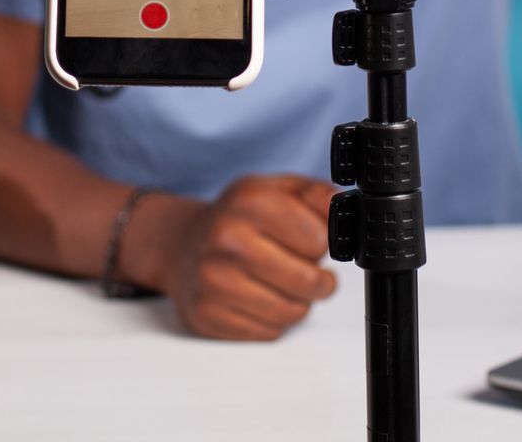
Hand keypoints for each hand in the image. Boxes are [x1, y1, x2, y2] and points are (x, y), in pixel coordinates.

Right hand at [157, 175, 339, 340]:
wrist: (182, 244)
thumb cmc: (237, 219)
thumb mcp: (276, 189)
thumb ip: (314, 194)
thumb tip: (339, 204)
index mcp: (250, 201)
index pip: (319, 240)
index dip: (323, 244)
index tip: (313, 242)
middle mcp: (228, 239)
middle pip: (308, 282)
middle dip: (319, 281)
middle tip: (312, 274)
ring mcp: (213, 279)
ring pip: (291, 313)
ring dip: (297, 303)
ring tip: (283, 285)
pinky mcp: (207, 314)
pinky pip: (268, 332)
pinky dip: (272, 320)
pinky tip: (258, 298)